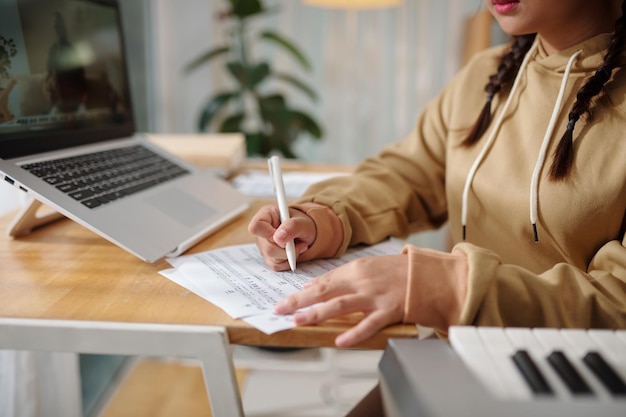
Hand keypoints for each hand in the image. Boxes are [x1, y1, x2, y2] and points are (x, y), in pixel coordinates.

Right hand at [248, 204, 315, 270]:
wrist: (306, 233)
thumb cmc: (302, 224)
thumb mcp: (303, 222)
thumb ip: (292, 226)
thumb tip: (278, 238)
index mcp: (266, 216)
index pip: (255, 227)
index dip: (268, 234)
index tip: (283, 236)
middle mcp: (261, 232)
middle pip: (266, 247)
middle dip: (285, 248)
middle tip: (298, 243)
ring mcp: (263, 245)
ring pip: (272, 258)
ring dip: (289, 255)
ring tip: (298, 245)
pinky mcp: (268, 257)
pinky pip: (276, 265)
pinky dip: (288, 261)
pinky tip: (293, 252)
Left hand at [274, 254, 408, 346]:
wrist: (426, 275)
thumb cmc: (396, 271)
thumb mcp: (367, 266)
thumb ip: (340, 276)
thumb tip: (312, 285)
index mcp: (355, 269)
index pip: (323, 281)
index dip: (302, 292)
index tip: (285, 301)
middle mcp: (362, 281)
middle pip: (325, 291)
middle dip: (300, 301)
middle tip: (281, 310)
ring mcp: (375, 296)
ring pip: (341, 305)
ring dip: (318, 313)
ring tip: (299, 321)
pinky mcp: (389, 311)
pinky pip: (369, 324)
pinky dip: (354, 333)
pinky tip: (340, 341)